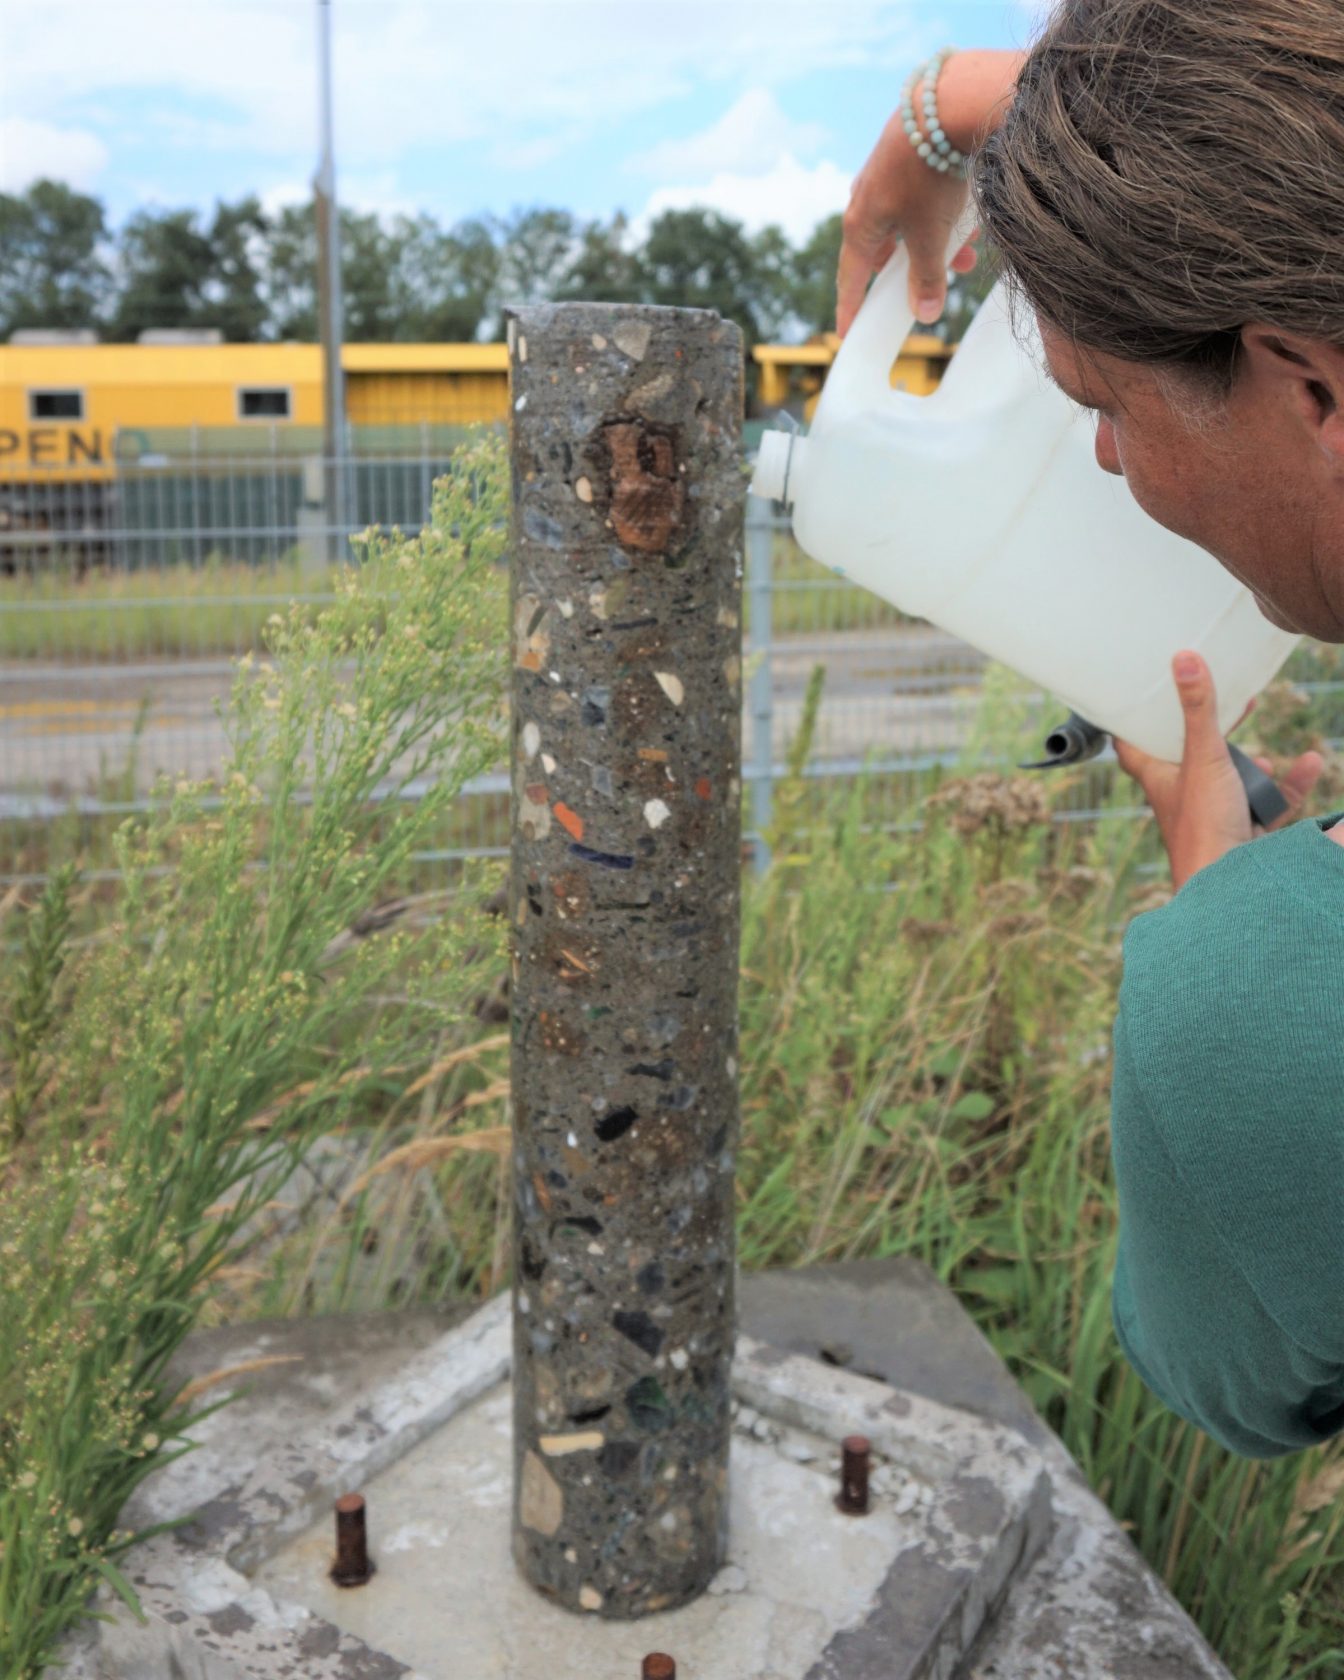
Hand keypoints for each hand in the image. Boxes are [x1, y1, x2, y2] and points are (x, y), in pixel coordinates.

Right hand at [836, 47, 1023, 336]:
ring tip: (967, 251)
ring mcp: (885, 175)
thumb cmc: (929, 175)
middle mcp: (866, 200)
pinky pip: (921, 197)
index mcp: (860, 224)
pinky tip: (968, 215)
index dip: (851, 306)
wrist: (944, 105)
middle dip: (913, 269)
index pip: (851, 277)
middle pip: (884, 250)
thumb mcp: (930, 236)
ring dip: (935, 241)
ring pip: (908, 223)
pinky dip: (941, 213)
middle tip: (936, 284)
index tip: (846, 331)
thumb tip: (926, 315)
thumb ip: (927, 278)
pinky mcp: (908, 155)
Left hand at [1112, 651, 1324, 891]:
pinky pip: (1270, 802)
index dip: (1130, 723)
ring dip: (1253, 764)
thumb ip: (1200, 710)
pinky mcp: (1245, 832)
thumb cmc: (1203, 827)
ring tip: (1264, 755)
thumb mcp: (1203, 758)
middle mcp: (1183, 796)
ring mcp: (1215, 815)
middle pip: (1190, 758)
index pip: (1132, 747)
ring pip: (1233, 780)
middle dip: (1211, 732)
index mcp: (1160, 778)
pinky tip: (1309, 762)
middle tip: (1227, 704)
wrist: (1229, 888)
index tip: (1135, 697)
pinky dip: (1290, 783)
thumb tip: (1185, 658)